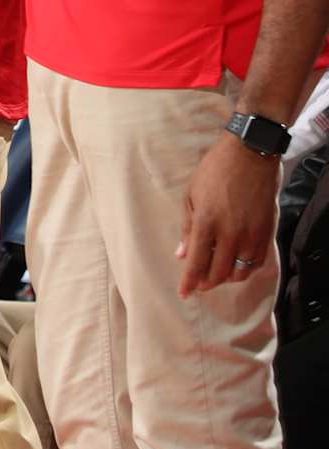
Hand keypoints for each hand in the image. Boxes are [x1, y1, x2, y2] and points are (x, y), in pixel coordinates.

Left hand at [176, 134, 279, 297]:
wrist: (250, 155)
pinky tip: (236, 264)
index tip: (184, 294)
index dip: (189, 282)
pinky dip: (245, 268)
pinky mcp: (266, 231)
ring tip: (216, 274)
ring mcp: (251, 234)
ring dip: (226, 278)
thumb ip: (187, 228)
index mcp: (206, 222)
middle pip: (218, 273)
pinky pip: (257, 261)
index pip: (197, 263)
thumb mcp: (191, 195)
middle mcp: (230, 233)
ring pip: (240, 271)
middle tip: (198, 285)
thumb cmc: (215, 171)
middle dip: (206, 283)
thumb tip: (182, 254)